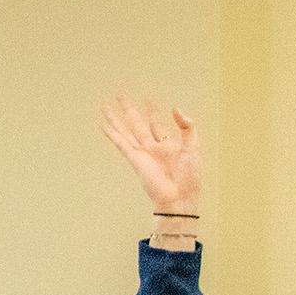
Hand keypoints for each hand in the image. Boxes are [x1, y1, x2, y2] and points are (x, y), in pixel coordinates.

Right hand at [101, 94, 201, 214]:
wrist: (179, 199)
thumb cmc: (190, 180)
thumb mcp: (193, 149)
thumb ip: (187, 128)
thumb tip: (175, 108)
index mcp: (169, 146)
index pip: (158, 124)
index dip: (154, 111)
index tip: (149, 99)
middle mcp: (153, 148)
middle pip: (138, 123)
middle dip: (130, 109)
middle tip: (121, 95)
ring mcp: (143, 154)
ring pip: (126, 130)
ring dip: (115, 118)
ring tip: (105, 105)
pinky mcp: (135, 159)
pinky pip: (120, 143)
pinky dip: (111, 133)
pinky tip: (102, 124)